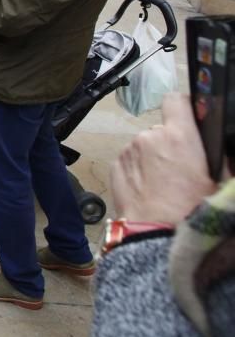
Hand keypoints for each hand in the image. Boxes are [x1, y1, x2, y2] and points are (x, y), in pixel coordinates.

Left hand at [110, 93, 217, 223]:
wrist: (155, 236)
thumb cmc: (191, 211)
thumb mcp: (219, 181)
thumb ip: (218, 157)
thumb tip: (221, 148)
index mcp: (179, 136)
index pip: (177, 101)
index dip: (184, 106)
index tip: (189, 116)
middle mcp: (150, 137)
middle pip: (162, 130)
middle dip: (171, 143)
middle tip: (181, 168)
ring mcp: (129, 151)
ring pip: (145, 147)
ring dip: (153, 158)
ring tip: (164, 185)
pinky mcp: (115, 166)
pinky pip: (130, 161)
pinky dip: (138, 170)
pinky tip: (149, 190)